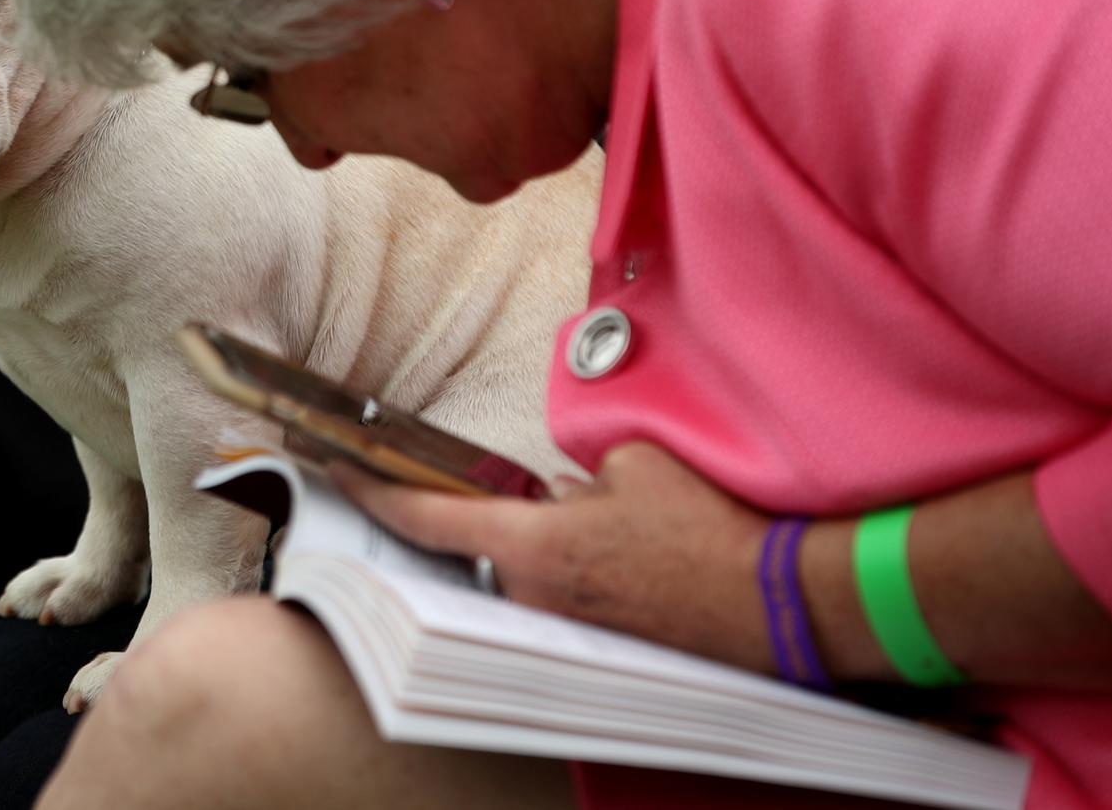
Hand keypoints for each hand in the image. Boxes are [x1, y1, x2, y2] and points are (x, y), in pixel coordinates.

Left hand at [331, 443, 775, 673]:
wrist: (775, 602)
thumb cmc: (707, 531)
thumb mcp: (633, 468)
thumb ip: (575, 478)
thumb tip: (561, 495)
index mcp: (532, 547)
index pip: (425, 519)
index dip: (371, 493)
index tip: (336, 472)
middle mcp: (532, 596)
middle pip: (477, 549)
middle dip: (492, 517)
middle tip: (535, 495)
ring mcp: (562, 627)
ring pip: (524, 570)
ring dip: (544, 546)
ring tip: (616, 532)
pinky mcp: (594, 642)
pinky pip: (559, 593)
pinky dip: (575, 569)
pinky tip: (625, 556)